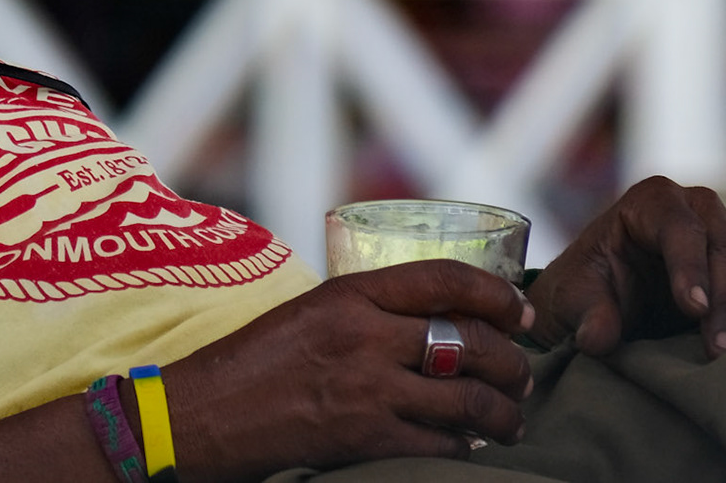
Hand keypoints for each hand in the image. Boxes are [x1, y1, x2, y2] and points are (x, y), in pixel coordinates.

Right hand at [162, 260, 535, 482]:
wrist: (205, 413)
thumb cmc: (254, 361)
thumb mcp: (309, 313)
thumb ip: (365, 310)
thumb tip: (433, 320)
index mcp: (348, 294)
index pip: (443, 279)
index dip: (496, 294)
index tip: (519, 312)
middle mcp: (363, 335)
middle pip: (469, 342)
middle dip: (511, 363)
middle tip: (521, 375)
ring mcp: (367, 389)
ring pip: (469, 399)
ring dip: (502, 412)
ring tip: (509, 418)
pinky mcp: (366, 438)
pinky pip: (443, 443)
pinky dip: (465, 445)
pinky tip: (466, 444)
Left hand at [526, 175, 725, 358]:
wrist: (611, 296)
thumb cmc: (590, 287)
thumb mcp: (575, 299)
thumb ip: (588, 316)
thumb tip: (597, 339)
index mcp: (650, 201)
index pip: (678, 228)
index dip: (689, 268)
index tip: (693, 311)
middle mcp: (696, 205)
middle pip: (723, 246)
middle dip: (723, 301)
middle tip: (717, 348)